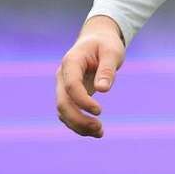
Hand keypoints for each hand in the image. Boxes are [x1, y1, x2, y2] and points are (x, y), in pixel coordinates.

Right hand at [55, 15, 125, 137]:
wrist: (97, 40)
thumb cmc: (106, 44)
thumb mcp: (112, 52)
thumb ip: (107, 69)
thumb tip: (103, 90)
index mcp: (71, 62)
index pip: (71, 85)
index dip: (82, 101)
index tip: (99, 111)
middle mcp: (63, 75)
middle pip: (62, 102)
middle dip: (78, 119)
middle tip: (99, 128)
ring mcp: (63, 86)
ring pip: (63, 111)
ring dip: (78, 125)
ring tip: (100, 133)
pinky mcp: (69, 95)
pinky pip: (69, 113)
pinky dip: (79, 124)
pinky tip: (96, 131)